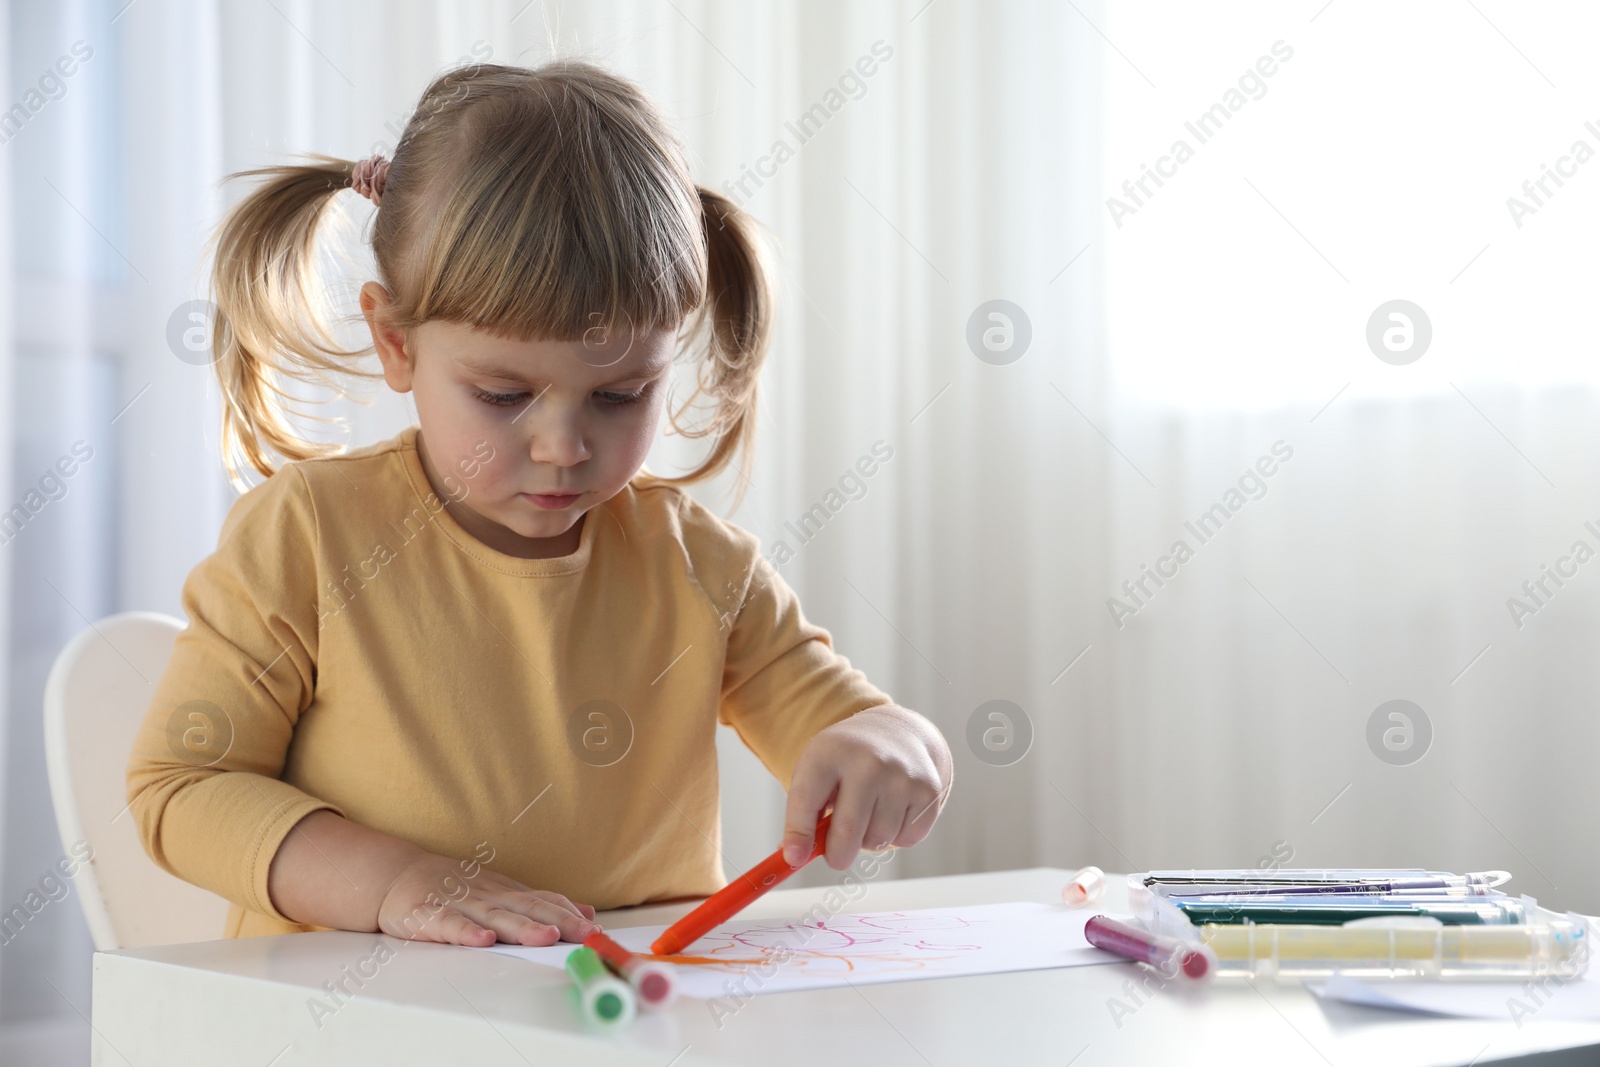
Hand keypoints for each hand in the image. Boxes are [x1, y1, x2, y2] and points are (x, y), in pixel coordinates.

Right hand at [376, 852, 599, 947]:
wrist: (397, 876)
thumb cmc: (455, 888)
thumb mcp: (501, 892)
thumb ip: (540, 904)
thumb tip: (585, 912)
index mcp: (505, 892)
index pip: (544, 902)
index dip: (570, 915)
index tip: (597, 931)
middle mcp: (488, 895)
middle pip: (528, 909)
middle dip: (559, 922)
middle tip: (587, 934)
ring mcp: (459, 902)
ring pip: (494, 916)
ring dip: (522, 927)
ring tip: (547, 937)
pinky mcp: (428, 914)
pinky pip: (449, 924)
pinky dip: (466, 932)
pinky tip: (483, 940)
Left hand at [781, 704, 951, 869]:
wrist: (896, 733)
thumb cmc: (847, 762)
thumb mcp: (817, 772)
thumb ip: (803, 814)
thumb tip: (794, 857)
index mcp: (829, 753)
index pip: (807, 800)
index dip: (798, 835)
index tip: (794, 859)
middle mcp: (867, 762)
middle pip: (847, 832)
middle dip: (837, 855)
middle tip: (836, 855)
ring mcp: (901, 776)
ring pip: (878, 841)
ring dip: (869, 840)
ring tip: (869, 813)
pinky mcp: (928, 791)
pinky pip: (906, 840)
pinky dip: (897, 836)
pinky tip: (892, 810)